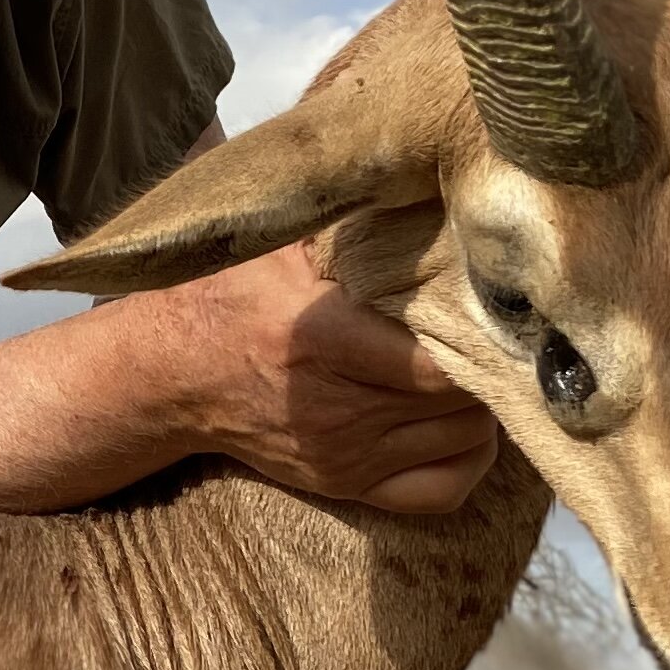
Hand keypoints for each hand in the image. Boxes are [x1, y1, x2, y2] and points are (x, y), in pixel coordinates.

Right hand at [141, 243, 501, 514]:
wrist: (170, 376)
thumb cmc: (230, 297)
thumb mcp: (279, 245)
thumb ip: (346, 221)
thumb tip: (418, 179)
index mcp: (323, 339)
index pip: (439, 362)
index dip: (483, 338)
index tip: (499, 309)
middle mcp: (337, 407)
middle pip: (462, 401)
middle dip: (488, 366)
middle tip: (495, 333)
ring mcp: (345, 455)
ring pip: (464, 442)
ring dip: (482, 406)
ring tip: (476, 368)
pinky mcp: (346, 484)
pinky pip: (440, 491)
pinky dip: (468, 459)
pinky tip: (463, 425)